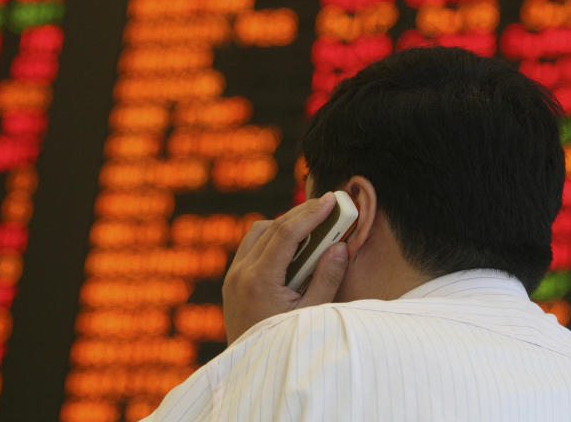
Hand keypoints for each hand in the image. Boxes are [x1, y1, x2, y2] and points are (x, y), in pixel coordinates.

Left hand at [222, 192, 349, 344]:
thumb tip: (339, 247)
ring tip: (314, 229)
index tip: (331, 200)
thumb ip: (326, 279)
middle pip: (271, 227)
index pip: (286, 233)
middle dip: (302, 214)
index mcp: (259, 280)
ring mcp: (232, 276)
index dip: (311, 213)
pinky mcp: (231, 281)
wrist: (251, 371)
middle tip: (328, 206)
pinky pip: (251, 248)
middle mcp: (240, 273)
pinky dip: (272, 241)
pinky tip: (294, 250)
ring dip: (284, 226)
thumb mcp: (312, 315)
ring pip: (258, 234)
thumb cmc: (283, 344)